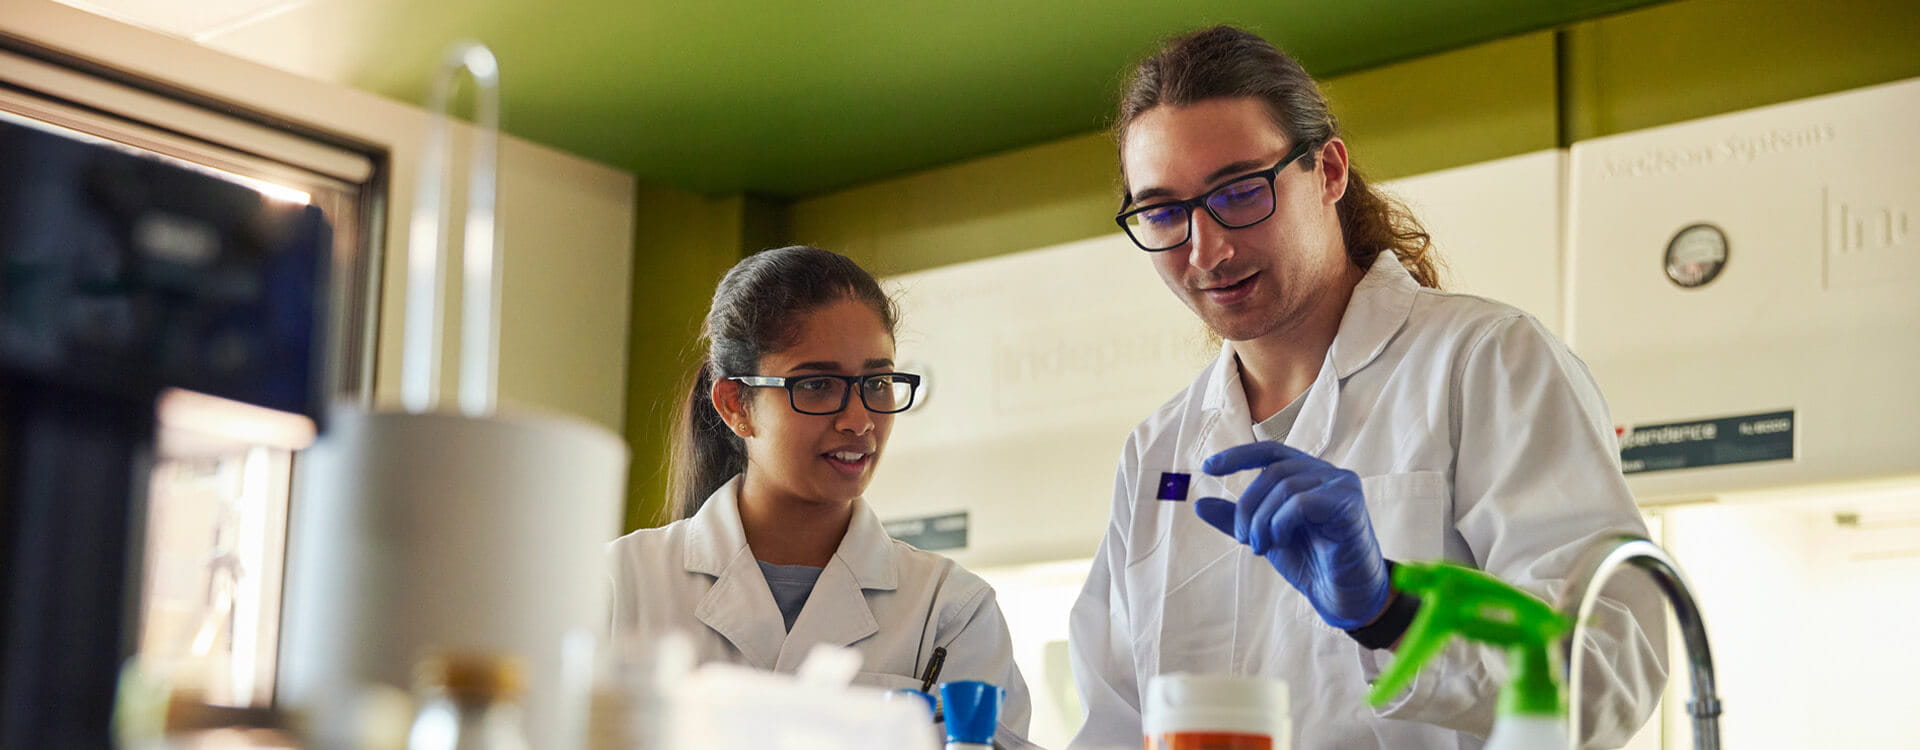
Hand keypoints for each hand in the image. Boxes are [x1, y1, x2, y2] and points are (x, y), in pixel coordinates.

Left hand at [1193, 441, 1390, 629]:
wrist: (1342, 596)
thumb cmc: (1310, 562)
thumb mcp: (1265, 537)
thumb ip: (1238, 520)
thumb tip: (1199, 504)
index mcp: (1308, 474)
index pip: (1270, 451)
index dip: (1238, 456)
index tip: (1207, 469)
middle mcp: (1328, 473)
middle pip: (1272, 472)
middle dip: (1248, 506)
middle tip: (1246, 539)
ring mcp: (1342, 486)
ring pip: (1285, 486)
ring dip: (1263, 519)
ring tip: (1261, 546)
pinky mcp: (1349, 504)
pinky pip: (1302, 502)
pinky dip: (1281, 522)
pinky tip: (1280, 542)